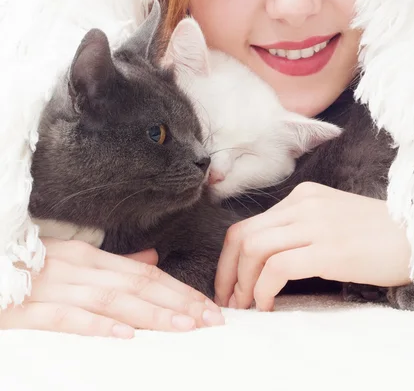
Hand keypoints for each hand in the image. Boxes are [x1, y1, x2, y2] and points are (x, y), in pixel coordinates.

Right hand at [0, 238, 223, 336]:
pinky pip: (67, 318)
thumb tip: (152, 260)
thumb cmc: (24, 270)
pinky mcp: (25, 310)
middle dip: (178, 303)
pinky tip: (125, 335)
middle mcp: (77, 268)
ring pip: (112, 299)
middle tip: (210, 320)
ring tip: (183, 327)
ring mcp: (53, 287)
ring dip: (151, 313)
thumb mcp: (70, 262)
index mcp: (89, 257)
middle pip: (138, 285)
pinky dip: (98, 325)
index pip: (145, 274)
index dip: (179, 290)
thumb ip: (113, 265)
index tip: (207, 306)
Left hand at [214, 183, 411, 310]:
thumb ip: (302, 229)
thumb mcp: (333, 219)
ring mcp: (315, 224)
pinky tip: (269, 305)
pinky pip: (277, 268)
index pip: (250, 224)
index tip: (230, 283)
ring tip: (247, 306)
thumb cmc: (379, 234)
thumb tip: (267, 260)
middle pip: (243, 236)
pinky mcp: (328, 249)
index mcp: (303, 196)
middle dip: (227, 272)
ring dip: (242, 284)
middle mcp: (303, 204)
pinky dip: (264, 290)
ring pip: (254, 250)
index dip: (230, 258)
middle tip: (230, 300)